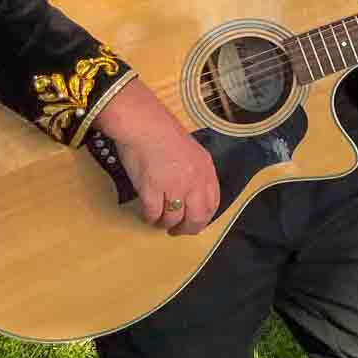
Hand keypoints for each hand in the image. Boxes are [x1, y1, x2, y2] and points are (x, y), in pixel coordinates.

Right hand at [94, 81, 218, 235]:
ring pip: (173, 219)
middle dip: (186, 229)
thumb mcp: (191, 153)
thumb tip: (191, 195)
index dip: (203, 218)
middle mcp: (194, 181)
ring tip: (158, 222)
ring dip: (165, 224)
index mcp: (206, 171)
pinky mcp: (152, 190)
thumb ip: (196, 173)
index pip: (212, 204)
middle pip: (196, 218)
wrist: (145, 125)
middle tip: (176, 231)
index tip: (194, 224)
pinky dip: (149, 218)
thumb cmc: (165, 135)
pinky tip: (147, 215)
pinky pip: (153, 214)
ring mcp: (173, 187)